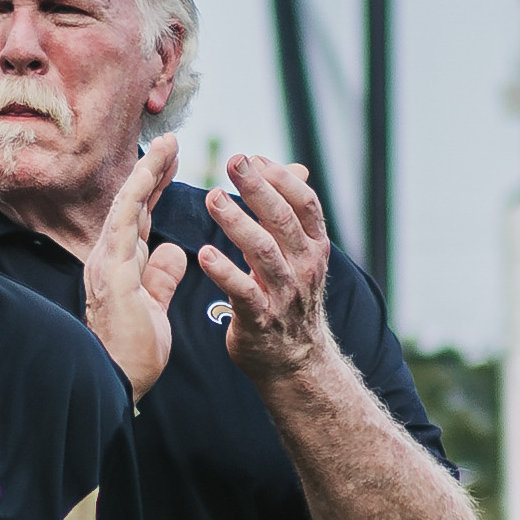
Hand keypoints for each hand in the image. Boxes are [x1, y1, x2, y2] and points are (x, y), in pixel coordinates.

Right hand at [74, 138, 175, 399]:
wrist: (118, 382)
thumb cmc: (133, 353)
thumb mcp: (155, 307)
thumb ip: (160, 277)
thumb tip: (174, 251)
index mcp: (121, 266)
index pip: (139, 218)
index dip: (154, 188)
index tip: (172, 162)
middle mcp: (109, 258)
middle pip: (132, 204)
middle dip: (151, 170)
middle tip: (171, 140)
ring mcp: (107, 263)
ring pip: (126, 205)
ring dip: (145, 172)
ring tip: (166, 144)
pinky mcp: (112, 271)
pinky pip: (123, 223)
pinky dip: (136, 194)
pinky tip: (149, 172)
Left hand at [190, 150, 337, 386]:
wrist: (295, 363)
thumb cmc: (289, 300)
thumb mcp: (300, 256)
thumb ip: (292, 215)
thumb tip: (294, 168)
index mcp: (314, 248)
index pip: (305, 203)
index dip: (281, 177)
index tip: (254, 156)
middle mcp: (304, 268)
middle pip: (282, 219)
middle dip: (257, 187)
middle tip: (233, 160)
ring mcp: (285, 295)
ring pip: (263, 251)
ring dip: (237, 222)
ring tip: (212, 198)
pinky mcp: (260, 320)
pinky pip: (243, 292)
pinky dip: (224, 272)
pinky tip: (205, 254)